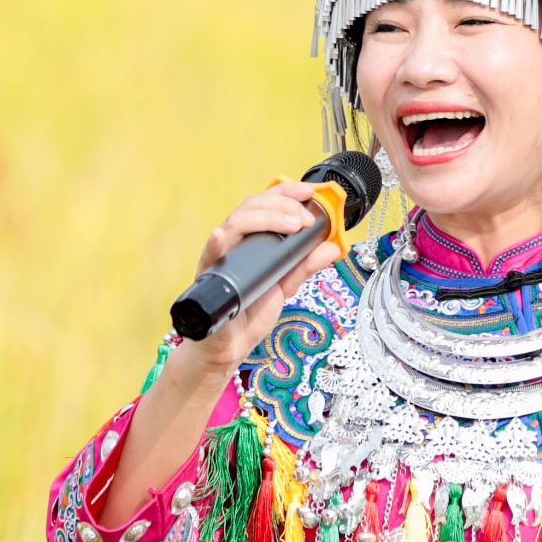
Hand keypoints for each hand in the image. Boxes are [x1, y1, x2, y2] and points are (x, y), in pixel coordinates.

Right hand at [103, 183, 342, 529]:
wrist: (226, 350)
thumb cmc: (247, 315)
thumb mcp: (284, 287)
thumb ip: (304, 266)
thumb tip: (332, 248)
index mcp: (251, 242)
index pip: (265, 204)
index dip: (286, 191)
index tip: (311, 192)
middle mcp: (233, 245)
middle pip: (250, 207)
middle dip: (281, 204)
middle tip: (306, 216)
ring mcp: (219, 258)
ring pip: (233, 222)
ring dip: (264, 217)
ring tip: (292, 225)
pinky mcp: (210, 276)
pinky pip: (210, 253)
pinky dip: (218, 241)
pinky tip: (225, 234)